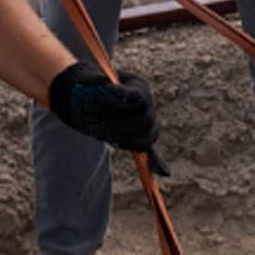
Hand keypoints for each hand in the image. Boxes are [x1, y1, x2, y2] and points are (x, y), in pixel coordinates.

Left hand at [46, 60, 168, 170]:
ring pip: (147, 138)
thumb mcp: (92, 81)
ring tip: (106, 136)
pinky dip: (157, 162)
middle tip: (99, 122)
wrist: (90, 98)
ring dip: (126, 140)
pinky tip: (164, 172)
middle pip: (145, 121)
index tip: (105, 96)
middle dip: (121, 124)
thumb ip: (97, 82)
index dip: (123, 99)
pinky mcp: (139, 139)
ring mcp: (146, 124)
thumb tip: (103, 85)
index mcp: (139, 88)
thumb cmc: (92, 88)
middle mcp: (147, 107)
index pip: (138, 98)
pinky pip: (151, 152)